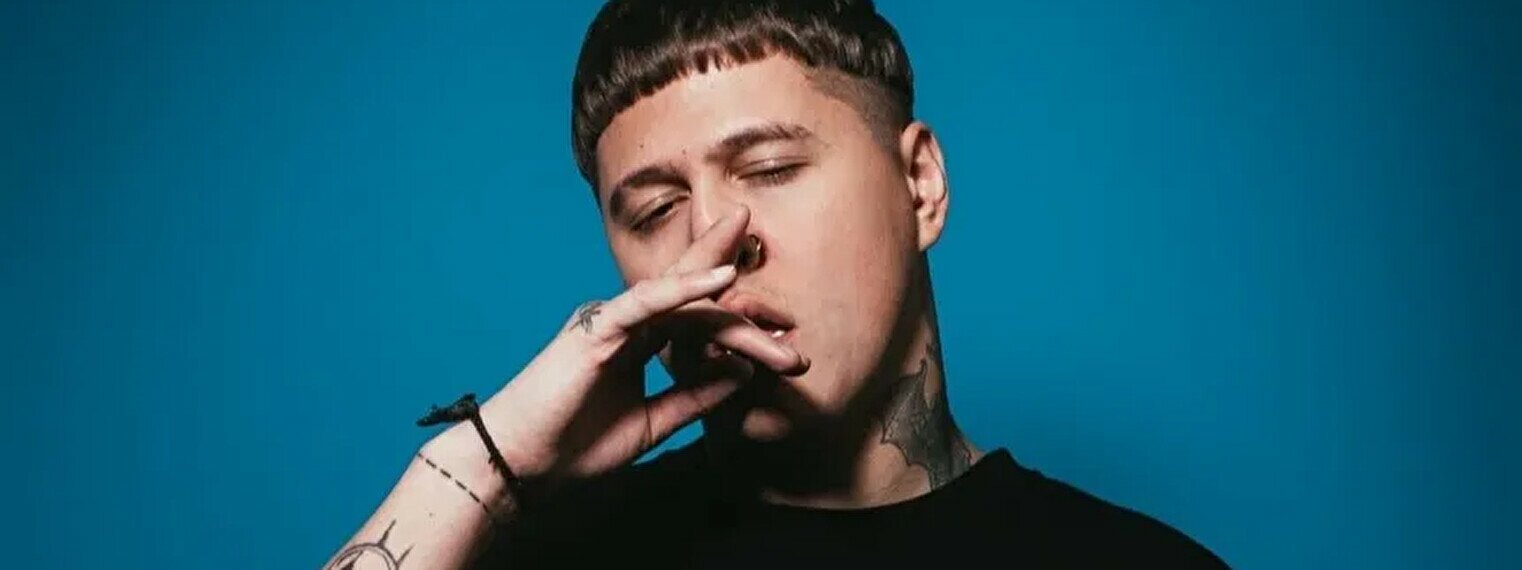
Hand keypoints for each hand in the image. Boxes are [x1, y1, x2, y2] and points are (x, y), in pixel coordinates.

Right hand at [477, 208, 806, 484]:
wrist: (521, 466)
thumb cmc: (574, 446)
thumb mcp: (655, 423)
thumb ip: (696, 396)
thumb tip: (743, 370)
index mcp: (638, 342)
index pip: (693, 315)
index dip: (733, 307)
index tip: (779, 322)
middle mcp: (627, 324)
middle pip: (687, 289)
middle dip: (728, 270)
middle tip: (763, 251)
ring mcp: (612, 323)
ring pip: (678, 298)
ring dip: (725, 295)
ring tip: (760, 281)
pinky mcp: (597, 330)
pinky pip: (647, 303)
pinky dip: (684, 289)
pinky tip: (719, 277)